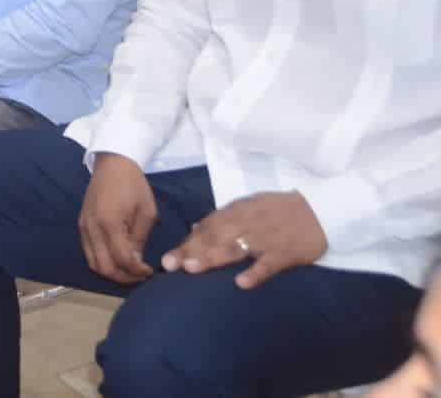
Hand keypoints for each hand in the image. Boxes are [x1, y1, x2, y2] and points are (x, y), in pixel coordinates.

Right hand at [78, 153, 157, 284]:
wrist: (112, 163)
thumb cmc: (133, 184)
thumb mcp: (147, 211)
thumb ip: (140, 238)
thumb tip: (136, 261)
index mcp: (110, 223)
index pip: (122, 259)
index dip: (137, 271)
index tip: (150, 271)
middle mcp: (92, 228)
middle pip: (104, 267)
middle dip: (123, 277)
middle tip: (139, 276)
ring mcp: (84, 227)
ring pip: (93, 263)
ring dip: (111, 272)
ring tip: (128, 270)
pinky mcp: (81, 224)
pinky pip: (89, 251)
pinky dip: (102, 260)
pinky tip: (117, 258)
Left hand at [162, 192, 327, 289]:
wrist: (322, 210)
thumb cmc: (280, 211)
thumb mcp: (249, 207)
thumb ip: (222, 219)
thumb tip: (194, 229)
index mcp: (237, 212)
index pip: (206, 228)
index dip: (187, 243)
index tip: (168, 258)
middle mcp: (247, 223)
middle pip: (214, 237)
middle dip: (191, 251)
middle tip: (170, 265)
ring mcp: (266, 238)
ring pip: (235, 248)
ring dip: (213, 257)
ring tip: (192, 268)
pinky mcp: (286, 252)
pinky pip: (269, 263)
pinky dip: (256, 272)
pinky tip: (242, 283)